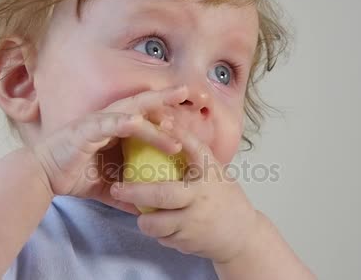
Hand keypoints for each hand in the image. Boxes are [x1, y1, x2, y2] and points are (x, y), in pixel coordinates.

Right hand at [31, 85, 188, 214]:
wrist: (43, 177)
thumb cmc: (74, 175)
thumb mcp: (109, 185)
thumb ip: (129, 190)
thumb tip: (149, 206)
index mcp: (116, 128)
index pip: (146, 116)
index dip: (166, 112)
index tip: (189, 112)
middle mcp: (109, 120)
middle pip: (142, 104)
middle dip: (165, 98)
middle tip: (187, 92)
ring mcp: (98, 122)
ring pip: (130, 111)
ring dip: (152, 115)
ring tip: (174, 125)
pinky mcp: (86, 129)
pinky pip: (108, 123)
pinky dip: (122, 122)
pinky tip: (138, 123)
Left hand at [109, 128, 258, 262]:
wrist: (243, 236)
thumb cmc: (223, 199)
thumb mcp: (215, 174)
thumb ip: (193, 161)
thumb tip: (163, 132)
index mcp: (210, 173)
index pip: (193, 147)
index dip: (176, 133)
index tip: (158, 119)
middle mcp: (201, 195)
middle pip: (162, 194)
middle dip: (134, 192)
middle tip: (117, 189)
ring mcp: (194, 221)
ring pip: (155, 222)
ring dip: (144, 220)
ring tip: (143, 215)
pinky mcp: (188, 241)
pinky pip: (162, 236)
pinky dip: (159, 232)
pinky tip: (168, 228)